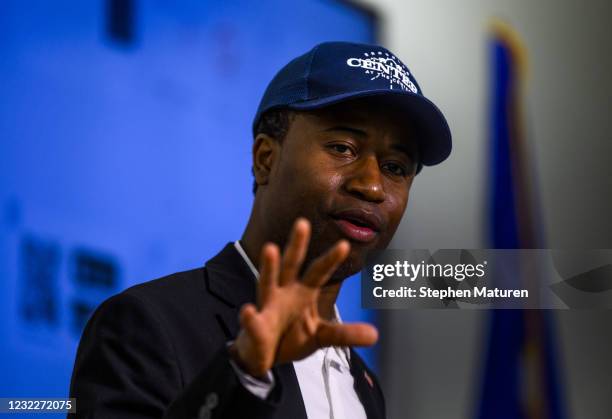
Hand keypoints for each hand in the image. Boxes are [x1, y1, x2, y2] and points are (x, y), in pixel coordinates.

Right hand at [230, 218, 377, 376]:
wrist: (264, 357)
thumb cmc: (292, 338)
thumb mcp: (321, 337)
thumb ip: (344, 334)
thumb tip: (375, 335)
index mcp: (303, 292)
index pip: (319, 272)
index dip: (331, 259)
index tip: (345, 244)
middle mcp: (284, 293)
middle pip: (291, 264)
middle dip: (296, 245)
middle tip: (303, 222)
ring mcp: (268, 307)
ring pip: (268, 282)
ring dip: (269, 266)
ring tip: (270, 248)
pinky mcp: (255, 327)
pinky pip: (252, 322)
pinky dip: (250, 318)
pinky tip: (249, 312)